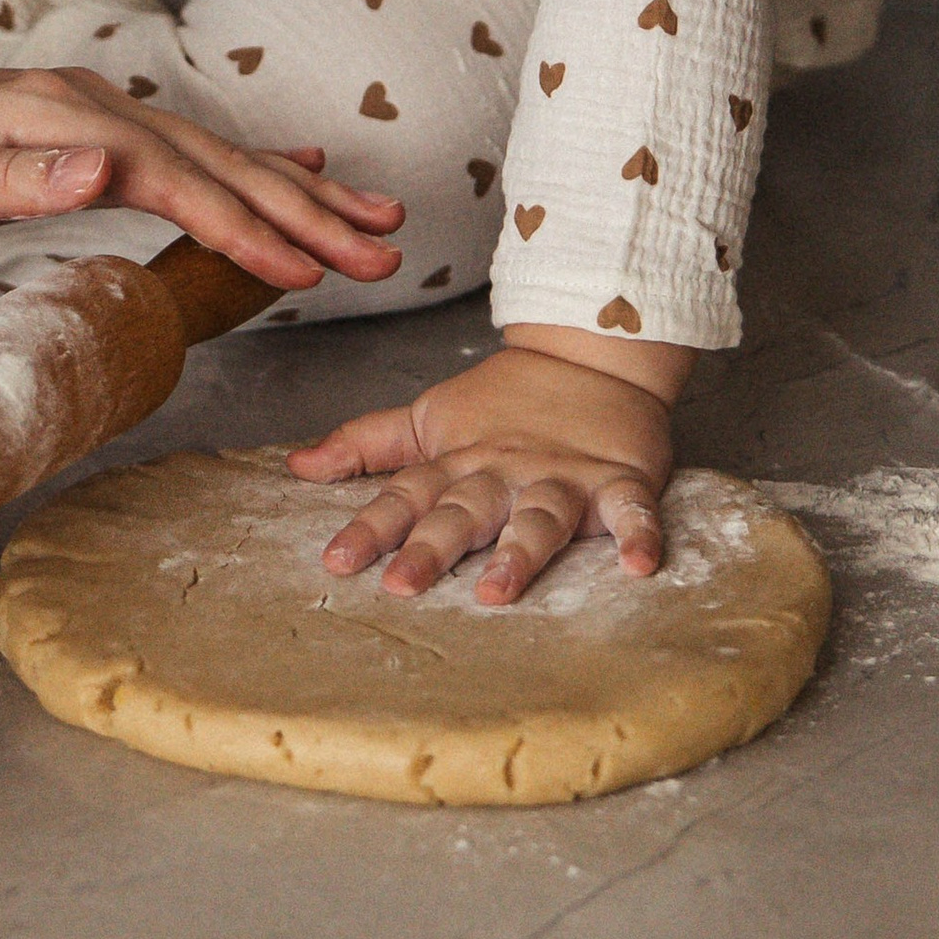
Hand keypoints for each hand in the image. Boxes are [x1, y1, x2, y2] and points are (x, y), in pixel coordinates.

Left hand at [0, 71, 405, 297]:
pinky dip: (251, 173)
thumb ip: (6, 177)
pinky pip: (188, 156)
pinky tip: (297, 178)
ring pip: (212, 155)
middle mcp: (85, 106)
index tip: (302, 269)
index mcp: (52, 117)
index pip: (168, 177)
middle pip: (212, 160)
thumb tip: (99, 170)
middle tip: (380, 252)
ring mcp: (92, 116)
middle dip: (302, 210)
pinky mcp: (89, 135)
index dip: (240, 225)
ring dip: (294, 194)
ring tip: (372, 224)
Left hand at [287, 328, 687, 606]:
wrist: (592, 351)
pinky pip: (633, 511)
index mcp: (458, 461)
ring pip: (539, 516)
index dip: (370, 527)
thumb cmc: (507, 400)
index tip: (337, 561)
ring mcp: (563, 477)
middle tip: (402, 586)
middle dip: (432, 547)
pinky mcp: (620, 480)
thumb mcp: (428, 418)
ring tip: (498, 587)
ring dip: (520, 551)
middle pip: (464, 511)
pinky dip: (641, 536)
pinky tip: (641, 566)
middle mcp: (505, 472)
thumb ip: (366, 445)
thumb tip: (296, 464)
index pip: (406, 495)